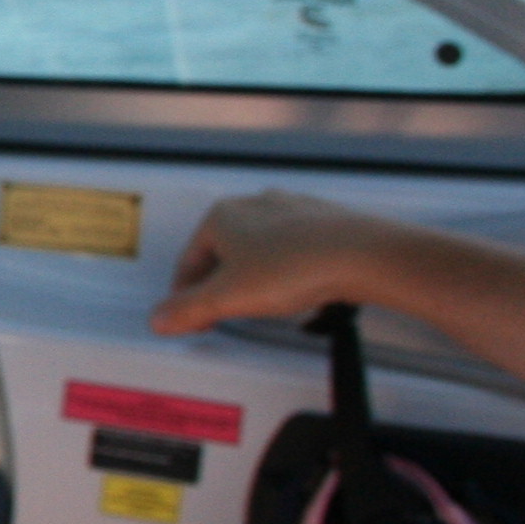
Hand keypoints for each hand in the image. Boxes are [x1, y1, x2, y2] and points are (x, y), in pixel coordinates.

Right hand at [150, 190, 414, 337]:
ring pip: (260, 249)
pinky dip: (289, 270)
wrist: (364, 255)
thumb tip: (160, 319)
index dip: (186, 297)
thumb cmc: (296, 267)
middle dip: (221, 285)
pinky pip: (294, 249)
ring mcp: (292, 209)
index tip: (193, 319)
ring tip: (265, 304)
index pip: (189, 262)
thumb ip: (188, 310)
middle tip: (225, 314)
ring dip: (255, 277)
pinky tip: (299, 290)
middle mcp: (255, 204)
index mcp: (222, 216)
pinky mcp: (324, 221)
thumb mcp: (228, 298)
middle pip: (223, 254)